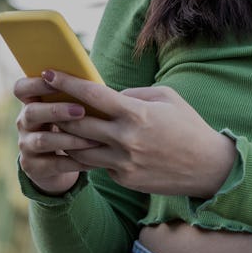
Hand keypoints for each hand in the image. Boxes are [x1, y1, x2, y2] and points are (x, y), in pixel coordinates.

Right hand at [14, 75, 102, 195]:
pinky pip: (54, 164)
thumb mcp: (69, 108)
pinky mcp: (33, 167)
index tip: (56, 79)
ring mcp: (26, 145)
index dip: (35, 83)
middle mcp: (24, 123)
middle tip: (81, 111)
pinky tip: (93, 160)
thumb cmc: (72, 124)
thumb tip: (97, 83)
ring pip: (42, 140)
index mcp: (31, 102)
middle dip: (56, 110)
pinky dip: (75, 162)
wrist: (60, 162)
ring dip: (69, 139)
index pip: (21, 88)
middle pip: (31, 112)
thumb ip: (75, 95)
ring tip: (93, 139)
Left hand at [35, 70, 237, 198]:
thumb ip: (135, 94)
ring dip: (66, 136)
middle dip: (57, 111)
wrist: (208, 167)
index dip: (67, 83)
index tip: (48, 73)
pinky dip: (89, 154)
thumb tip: (108, 95)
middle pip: (78, 124)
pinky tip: (83, 146)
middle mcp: (127, 139)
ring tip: (55, 125)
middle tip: (43, 100)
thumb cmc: (188, 126)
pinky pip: (98, 165)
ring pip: (80, 149)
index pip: (94, 95)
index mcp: (137, 114)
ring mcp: (124, 163)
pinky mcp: (124, 179)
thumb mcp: (167, 98)